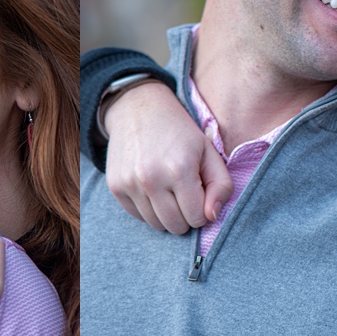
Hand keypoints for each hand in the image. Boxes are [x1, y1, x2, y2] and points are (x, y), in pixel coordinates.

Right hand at [104, 81, 232, 233]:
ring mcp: (129, 184)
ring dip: (166, 214)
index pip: (198, 218)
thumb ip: (221, 186)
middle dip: (186, 215)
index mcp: (179, 169)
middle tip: (185, 193)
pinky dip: (148, 209)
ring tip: (168, 189)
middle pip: (176, 226)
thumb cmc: (179, 132)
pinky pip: (138, 217)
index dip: (203, 209)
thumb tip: (212, 217)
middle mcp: (151, 179)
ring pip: (156, 225)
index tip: (199, 192)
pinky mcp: (115, 186)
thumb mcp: (208, 151)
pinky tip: (152, 187)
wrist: (137, 109)